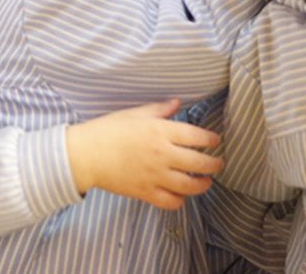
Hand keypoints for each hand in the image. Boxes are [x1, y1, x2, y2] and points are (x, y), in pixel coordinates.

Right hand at [64, 99, 221, 209]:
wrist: (86, 154)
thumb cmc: (108, 130)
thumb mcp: (135, 114)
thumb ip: (159, 109)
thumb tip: (177, 103)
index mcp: (160, 132)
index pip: (196, 136)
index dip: (210, 139)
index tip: (215, 140)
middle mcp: (162, 155)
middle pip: (199, 163)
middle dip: (214, 164)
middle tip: (218, 163)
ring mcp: (155, 176)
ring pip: (189, 185)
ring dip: (202, 185)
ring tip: (206, 182)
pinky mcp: (145, 192)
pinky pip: (170, 202)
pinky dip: (180, 201)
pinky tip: (181, 195)